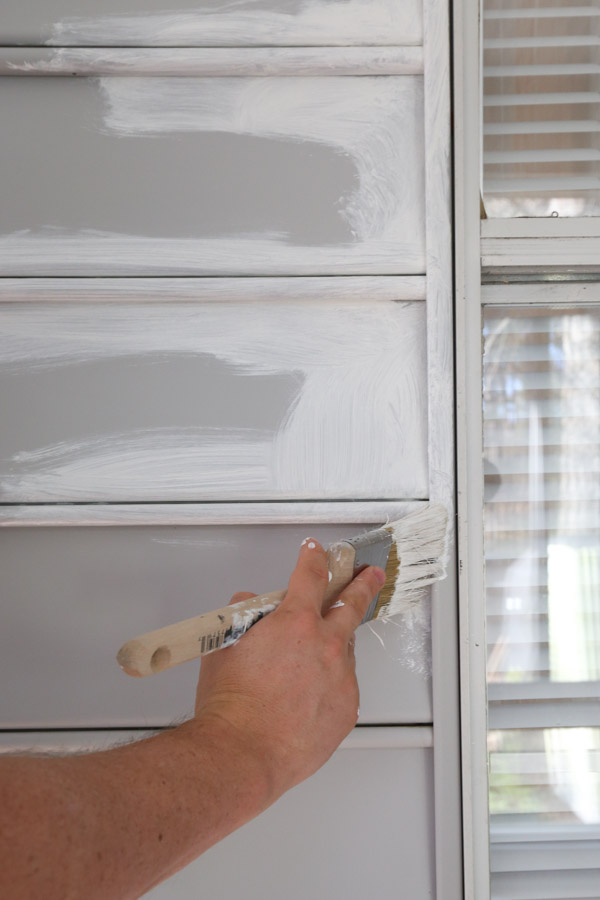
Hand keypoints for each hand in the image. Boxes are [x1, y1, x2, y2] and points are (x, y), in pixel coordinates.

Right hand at [192, 539, 385, 802]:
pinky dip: (333, 682)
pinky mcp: (347, 708)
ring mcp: (341, 678)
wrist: (242, 753)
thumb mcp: (225, 646)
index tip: (316, 552)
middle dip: (362, 584)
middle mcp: (326, 645)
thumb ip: (242, 618)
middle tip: (370, 574)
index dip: (314, 559)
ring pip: (346, 650)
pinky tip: (314, 693)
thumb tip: (247, 605)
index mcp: (295, 622)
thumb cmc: (231, 705)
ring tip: (322, 651)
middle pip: (352, 604)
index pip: (310, 576)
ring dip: (337, 643)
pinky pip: (344, 685)